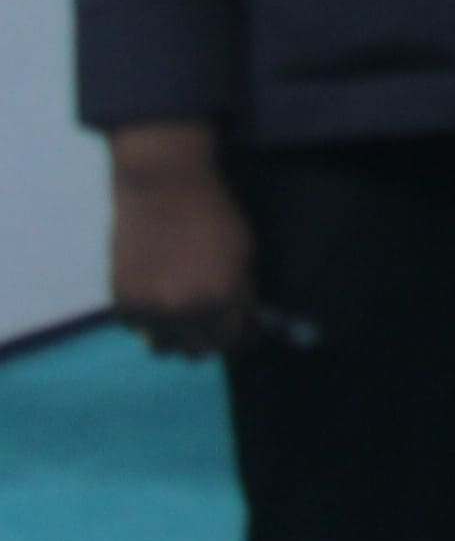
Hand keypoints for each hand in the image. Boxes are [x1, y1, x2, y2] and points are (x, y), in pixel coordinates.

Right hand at [107, 126, 255, 359]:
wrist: (164, 189)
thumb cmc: (213, 215)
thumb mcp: (245, 254)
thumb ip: (243, 293)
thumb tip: (245, 322)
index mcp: (224, 299)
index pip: (235, 340)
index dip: (241, 336)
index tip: (241, 331)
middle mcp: (187, 312)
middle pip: (199, 351)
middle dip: (209, 341)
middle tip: (211, 326)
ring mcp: (152, 310)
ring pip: (164, 347)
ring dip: (175, 337)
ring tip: (181, 314)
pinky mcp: (122, 303)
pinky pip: (138, 328)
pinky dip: (148, 319)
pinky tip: (155, 295)